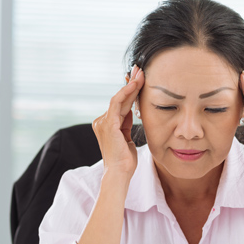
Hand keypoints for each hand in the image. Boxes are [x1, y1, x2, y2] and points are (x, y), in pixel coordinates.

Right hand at [92, 65, 144, 181]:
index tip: (139, 78)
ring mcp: (103, 121)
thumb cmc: (125, 161)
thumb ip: (126, 124)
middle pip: (119, 98)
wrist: (119, 174)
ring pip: (119, 98)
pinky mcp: (108, 124)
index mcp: (107, 124)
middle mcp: (102, 120)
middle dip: (131, 83)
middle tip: (140, 69)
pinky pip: (117, 104)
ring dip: (131, 85)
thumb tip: (131, 111)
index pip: (120, 103)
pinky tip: (135, 84)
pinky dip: (126, 93)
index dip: (130, 90)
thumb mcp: (127, 138)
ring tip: (141, 73)